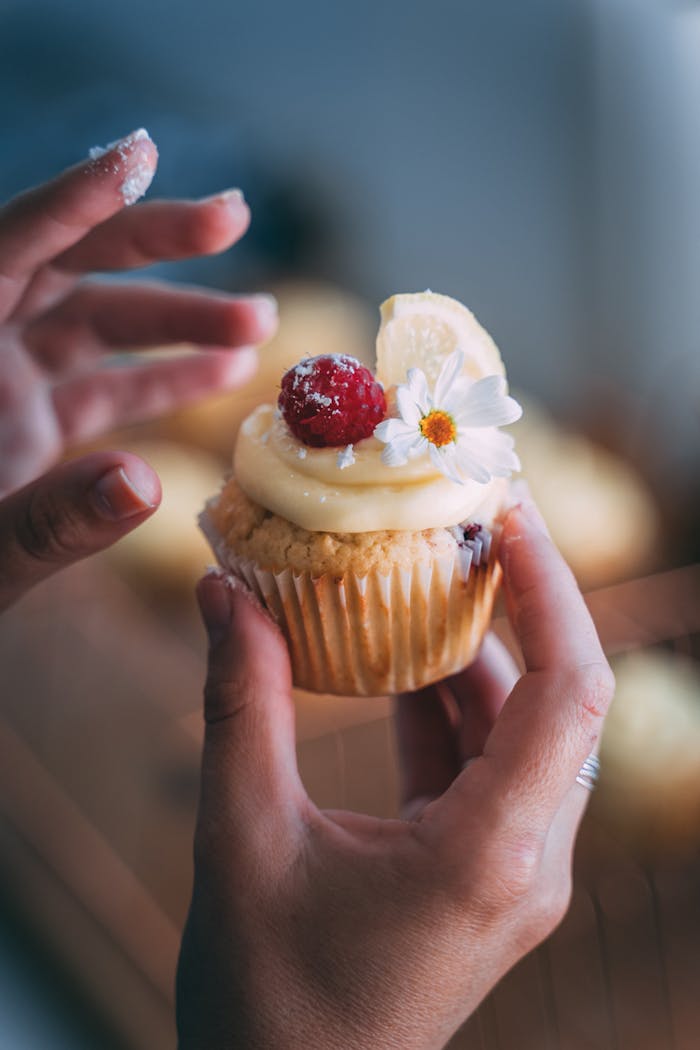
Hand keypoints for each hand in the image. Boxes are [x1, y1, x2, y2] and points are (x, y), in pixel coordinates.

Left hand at [0, 129, 276, 610]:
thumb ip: (49, 522)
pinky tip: (227, 372)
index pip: (5, 250)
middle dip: (153, 239)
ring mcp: (7, 385)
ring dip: (180, 318)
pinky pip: (102, 386)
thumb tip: (143, 487)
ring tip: (261, 323)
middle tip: (234, 216)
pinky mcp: (30, 423)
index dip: (73, 201)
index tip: (142, 157)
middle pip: (65, 266)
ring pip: (95, 324)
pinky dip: (162, 379)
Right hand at [176, 497, 614, 1048]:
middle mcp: (527, 860)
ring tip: (424, 574)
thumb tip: (227, 594)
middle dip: (519, 602)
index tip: (508, 512)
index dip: (551, 588)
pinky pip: (486, 764)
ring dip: (477, 651)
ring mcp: (512, 871)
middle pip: (562, 699)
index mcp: (489, 854)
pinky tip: (396, 657)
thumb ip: (240, 705)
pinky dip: (448, 703)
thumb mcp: (243, 838)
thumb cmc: (267, 998)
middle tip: (464, 525)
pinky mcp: (482, 873)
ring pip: (522, 728)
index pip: (570, 690)